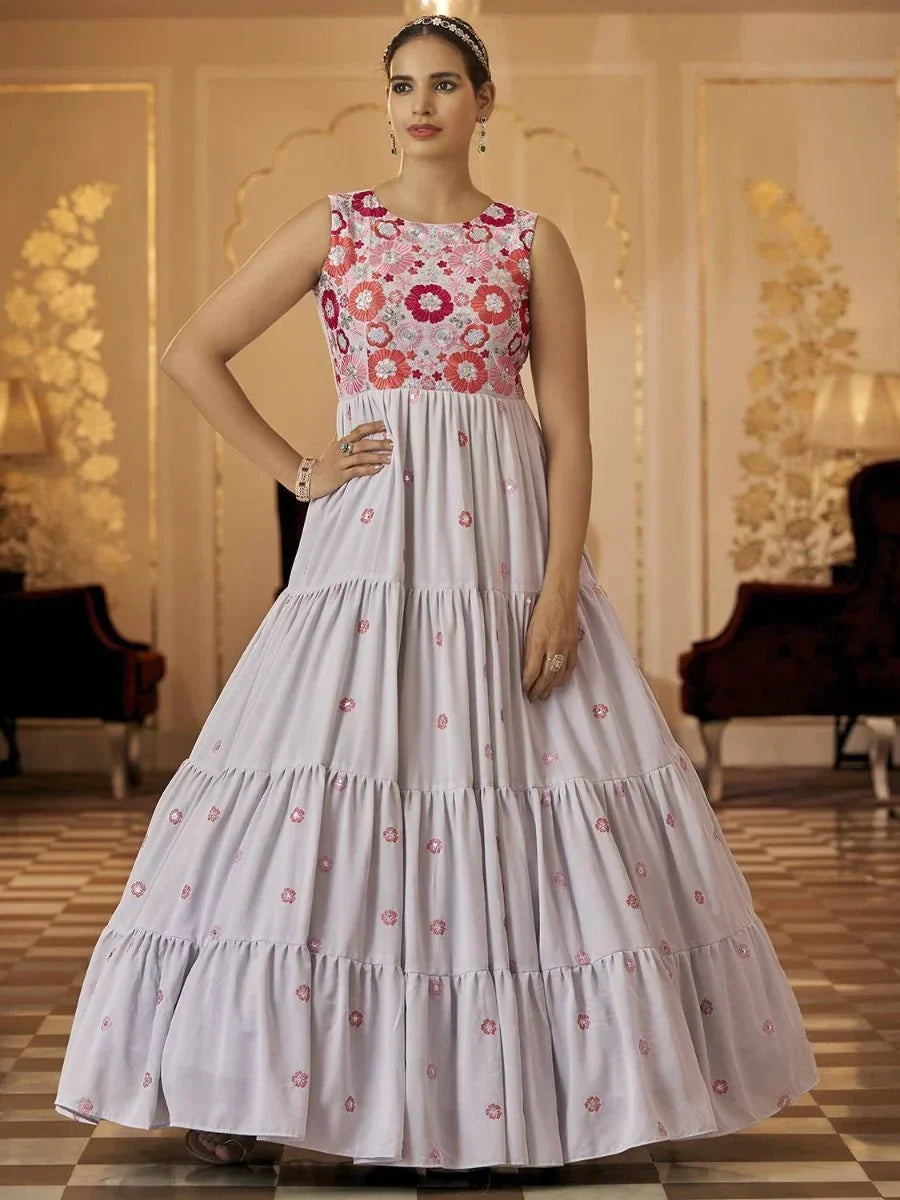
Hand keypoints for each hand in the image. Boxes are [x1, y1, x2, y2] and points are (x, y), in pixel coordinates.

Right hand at [306, 420, 392, 499]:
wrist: (310, 479)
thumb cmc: (324, 464)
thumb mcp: (331, 448)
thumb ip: (342, 440)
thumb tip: (351, 430)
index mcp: (341, 442)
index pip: (358, 431)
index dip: (371, 427)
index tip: (385, 424)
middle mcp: (341, 450)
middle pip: (362, 444)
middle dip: (379, 443)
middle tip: (393, 443)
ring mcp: (341, 463)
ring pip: (361, 457)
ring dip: (377, 457)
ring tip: (390, 457)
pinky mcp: (341, 476)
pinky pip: (357, 471)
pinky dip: (369, 469)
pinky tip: (379, 468)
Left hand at [521, 585, 578, 700]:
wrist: (561, 596)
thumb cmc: (541, 610)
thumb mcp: (529, 629)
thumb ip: (529, 649)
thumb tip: (528, 669)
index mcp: (538, 642)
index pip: (532, 671)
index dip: (528, 684)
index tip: (524, 690)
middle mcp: (553, 647)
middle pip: (546, 677)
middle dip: (539, 690)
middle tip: (533, 698)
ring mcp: (565, 647)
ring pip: (559, 675)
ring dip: (551, 688)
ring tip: (544, 695)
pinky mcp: (574, 645)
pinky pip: (570, 667)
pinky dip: (564, 678)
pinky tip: (559, 683)